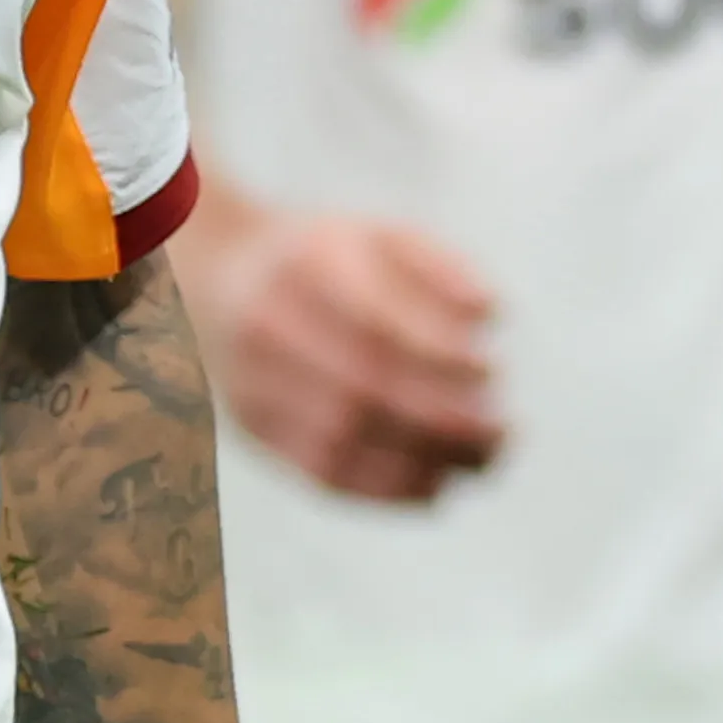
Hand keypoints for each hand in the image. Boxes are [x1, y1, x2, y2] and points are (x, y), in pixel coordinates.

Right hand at [184, 191, 505, 503]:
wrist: (218, 275)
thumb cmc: (326, 258)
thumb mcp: (380, 234)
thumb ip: (440, 265)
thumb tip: (490, 314)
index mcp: (306, 265)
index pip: (377, 323)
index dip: (440, 358)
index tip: (492, 370)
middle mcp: (270, 325)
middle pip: (359, 389)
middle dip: (442, 421)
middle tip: (504, 434)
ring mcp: (253, 383)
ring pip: (341, 441)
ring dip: (423, 461)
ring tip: (481, 462)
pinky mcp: (253, 429)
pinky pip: (321, 473)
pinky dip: (387, 489)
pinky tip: (436, 485)